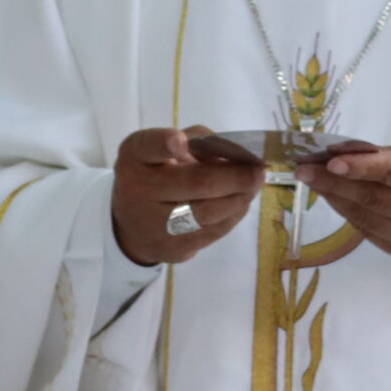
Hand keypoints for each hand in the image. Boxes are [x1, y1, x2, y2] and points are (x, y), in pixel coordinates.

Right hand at [111, 126, 264, 266]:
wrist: (132, 226)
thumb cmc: (155, 175)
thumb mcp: (166, 149)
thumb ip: (196, 142)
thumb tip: (236, 155)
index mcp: (136, 157)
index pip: (147, 147)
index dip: (164, 144)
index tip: (180, 141)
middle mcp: (138, 190)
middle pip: (195, 183)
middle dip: (235, 176)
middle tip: (258, 171)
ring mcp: (154, 224)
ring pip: (208, 213)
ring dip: (239, 198)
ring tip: (254, 185)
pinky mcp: (173, 249)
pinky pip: (212, 232)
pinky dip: (233, 215)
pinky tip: (240, 202)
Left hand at [298, 133, 390, 268]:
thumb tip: (353, 153)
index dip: (361, 167)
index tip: (329, 161)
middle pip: (375, 197)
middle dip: (334, 182)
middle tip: (303, 168)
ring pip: (368, 218)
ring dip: (336, 199)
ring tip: (312, 181)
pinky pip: (371, 233)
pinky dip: (350, 215)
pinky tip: (336, 199)